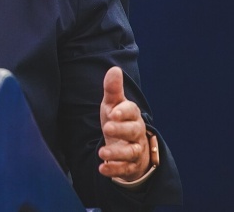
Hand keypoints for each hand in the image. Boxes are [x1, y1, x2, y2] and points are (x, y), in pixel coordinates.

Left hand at [98, 66, 149, 181]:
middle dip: (120, 130)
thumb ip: (113, 90)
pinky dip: (115, 169)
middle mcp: (137, 132)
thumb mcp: (113, 104)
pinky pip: (125, 169)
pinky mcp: (130, 165)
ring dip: (117, 153)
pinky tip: (102, 169)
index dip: (123, 112)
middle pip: (132, 131)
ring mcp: (135, 150)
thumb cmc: (119, 120)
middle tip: (106, 128)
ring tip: (102, 152)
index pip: (132, 111)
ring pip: (131, 152)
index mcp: (132, 115)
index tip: (113, 112)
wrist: (129, 144)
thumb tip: (114, 69)